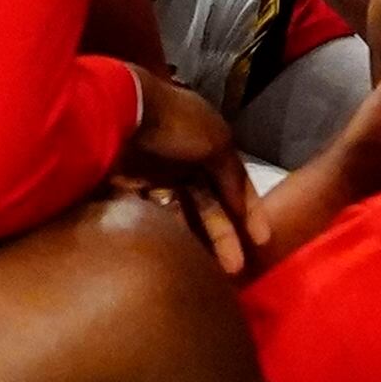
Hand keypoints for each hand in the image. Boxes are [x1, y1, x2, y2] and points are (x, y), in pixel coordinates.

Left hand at [116, 74, 265, 275]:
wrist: (119, 112)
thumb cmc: (175, 124)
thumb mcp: (217, 143)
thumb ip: (232, 176)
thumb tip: (241, 207)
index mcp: (210, 144)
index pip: (236, 183)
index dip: (250, 211)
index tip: (261, 242)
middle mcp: (186, 159)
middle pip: (209, 203)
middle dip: (223, 235)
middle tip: (234, 269)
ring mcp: (157, 173)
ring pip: (182, 212)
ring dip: (196, 238)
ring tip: (206, 269)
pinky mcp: (130, 185)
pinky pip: (153, 213)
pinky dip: (165, 230)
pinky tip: (175, 251)